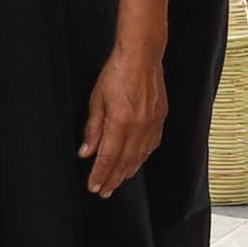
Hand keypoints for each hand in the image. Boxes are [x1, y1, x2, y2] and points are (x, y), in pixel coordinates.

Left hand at [79, 37, 166, 195]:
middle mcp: (139, 125)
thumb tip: (86, 152)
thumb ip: (93, 128)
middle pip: (125, 161)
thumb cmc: (116, 72)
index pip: (108, 156)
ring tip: (118, 181)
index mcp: (120, 121)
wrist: (142, 54)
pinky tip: (137, 161)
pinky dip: (144, 156)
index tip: (94, 187)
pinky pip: (153, 143)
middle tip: (104, 192)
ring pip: (141, 154)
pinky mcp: (161, 116)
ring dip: (129, 170)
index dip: (100, 174)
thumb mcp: (96, 99)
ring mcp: (153, 121)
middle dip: (114, 178)